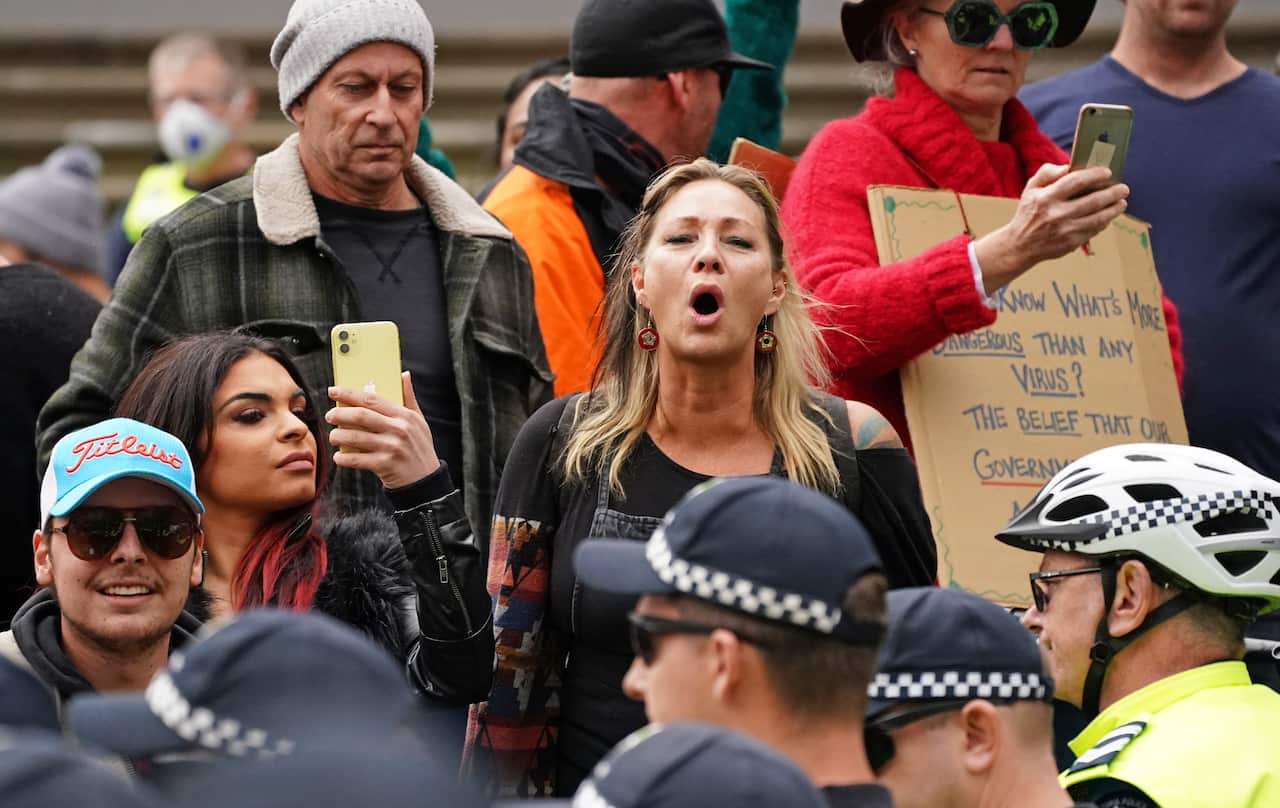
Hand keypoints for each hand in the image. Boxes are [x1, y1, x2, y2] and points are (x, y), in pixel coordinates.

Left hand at [326, 372, 439, 488]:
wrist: (426, 481)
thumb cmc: (419, 448)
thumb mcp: (419, 421)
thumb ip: (409, 398)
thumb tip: (404, 374)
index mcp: (405, 416)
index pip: (372, 399)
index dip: (349, 393)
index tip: (333, 391)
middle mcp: (399, 429)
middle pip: (361, 416)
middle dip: (339, 414)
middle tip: (329, 415)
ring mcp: (392, 448)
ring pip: (355, 437)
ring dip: (338, 436)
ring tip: (332, 436)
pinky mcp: (385, 465)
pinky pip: (356, 459)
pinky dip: (343, 458)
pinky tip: (339, 457)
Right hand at [974, 163, 1128, 293]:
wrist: (1019, 245)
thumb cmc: (1028, 212)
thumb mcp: (1030, 189)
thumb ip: (1047, 173)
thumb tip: (1068, 166)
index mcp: (1046, 198)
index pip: (1076, 181)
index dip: (1095, 175)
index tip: (1107, 172)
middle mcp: (1056, 214)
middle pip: (1093, 200)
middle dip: (1113, 193)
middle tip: (1124, 188)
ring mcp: (1065, 230)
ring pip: (1098, 217)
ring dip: (1114, 209)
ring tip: (1122, 202)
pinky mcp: (1071, 243)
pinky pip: (1094, 230)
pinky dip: (1104, 222)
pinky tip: (1108, 216)